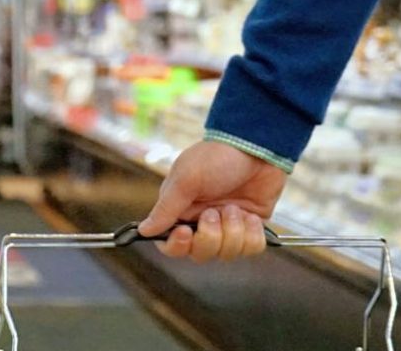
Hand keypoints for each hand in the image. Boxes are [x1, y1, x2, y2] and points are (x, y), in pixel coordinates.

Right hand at [139, 140, 287, 262]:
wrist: (257, 147)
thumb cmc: (216, 157)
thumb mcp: (186, 179)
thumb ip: (166, 208)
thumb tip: (144, 230)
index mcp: (181, 211)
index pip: (170, 244)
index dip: (177, 245)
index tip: (186, 231)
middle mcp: (202, 222)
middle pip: (200, 253)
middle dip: (210, 237)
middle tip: (215, 212)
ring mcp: (228, 227)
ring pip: (227, 254)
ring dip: (233, 231)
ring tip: (236, 208)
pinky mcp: (251, 228)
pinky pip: (251, 249)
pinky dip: (252, 234)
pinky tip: (251, 215)